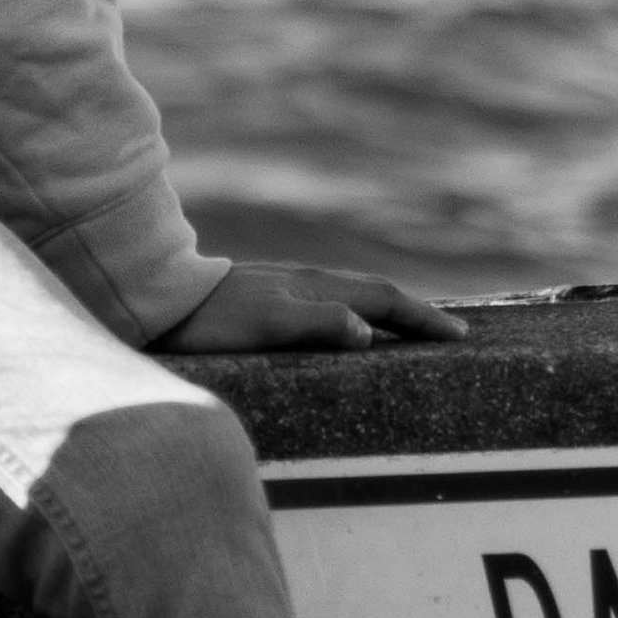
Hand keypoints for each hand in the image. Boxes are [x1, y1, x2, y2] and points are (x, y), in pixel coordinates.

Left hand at [153, 261, 463, 356]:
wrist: (157, 301)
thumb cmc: (211, 322)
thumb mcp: (265, 326)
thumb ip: (317, 324)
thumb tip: (368, 332)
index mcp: (316, 288)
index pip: (385, 300)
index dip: (423, 318)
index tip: (460, 336)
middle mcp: (308, 282)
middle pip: (376, 293)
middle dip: (416, 312)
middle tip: (450, 332)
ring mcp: (288, 287)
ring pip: (353, 295)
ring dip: (388, 310)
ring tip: (410, 329)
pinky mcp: (268, 297)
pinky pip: (330, 303)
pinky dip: (356, 314)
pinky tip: (346, 329)